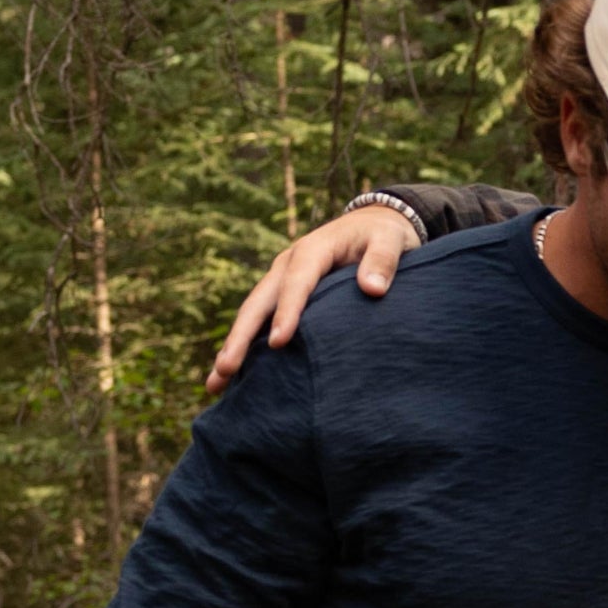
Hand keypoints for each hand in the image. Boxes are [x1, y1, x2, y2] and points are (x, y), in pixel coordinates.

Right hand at [206, 205, 420, 394]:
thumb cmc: (384, 235)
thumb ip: (383, 261)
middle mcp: (288, 265)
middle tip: (226, 369)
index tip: (279, 342)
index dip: (287, 311)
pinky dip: (248, 347)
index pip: (297, 282)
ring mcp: (282, 281)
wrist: (374, 224)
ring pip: (253, 315)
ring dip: (234, 347)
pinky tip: (236, 377)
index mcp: (313, 250)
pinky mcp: (284, 296)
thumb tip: (373, 289)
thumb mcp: (391, 240)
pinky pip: (262, 322)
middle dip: (241, 336)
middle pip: (259, 301)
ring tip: (217, 382)